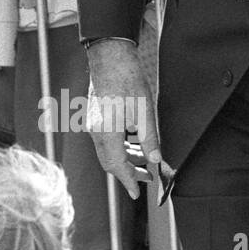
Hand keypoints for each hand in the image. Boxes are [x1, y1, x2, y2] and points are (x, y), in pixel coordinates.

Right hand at [85, 38, 164, 198]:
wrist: (109, 56)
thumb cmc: (128, 80)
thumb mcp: (145, 112)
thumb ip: (149, 140)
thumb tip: (155, 161)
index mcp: (108, 133)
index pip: (117, 166)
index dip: (129, 181)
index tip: (136, 193)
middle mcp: (96, 131)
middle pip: (110, 162)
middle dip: (128, 172)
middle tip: (147, 178)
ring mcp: (93, 124)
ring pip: (108, 152)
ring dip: (125, 159)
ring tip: (144, 161)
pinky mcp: (94, 117)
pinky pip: (105, 140)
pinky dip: (119, 147)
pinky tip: (134, 145)